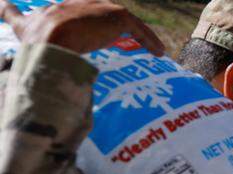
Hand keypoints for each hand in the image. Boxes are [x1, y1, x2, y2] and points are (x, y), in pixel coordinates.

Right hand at [0, 0, 164, 55]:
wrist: (50, 42)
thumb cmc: (35, 42)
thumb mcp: (20, 26)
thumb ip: (8, 12)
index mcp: (57, 8)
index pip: (69, 6)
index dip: (80, 9)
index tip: (81, 12)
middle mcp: (78, 3)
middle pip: (100, 11)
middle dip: (111, 21)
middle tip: (124, 31)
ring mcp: (97, 7)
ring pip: (122, 20)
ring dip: (139, 33)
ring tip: (152, 47)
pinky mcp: (116, 16)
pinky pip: (138, 28)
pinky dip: (149, 39)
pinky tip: (159, 52)